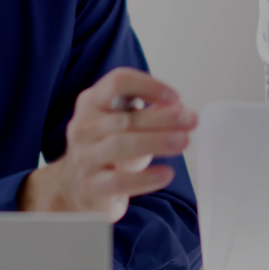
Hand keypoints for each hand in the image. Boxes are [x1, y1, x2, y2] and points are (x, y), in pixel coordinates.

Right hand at [20, 68, 193, 221]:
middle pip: (126, 117)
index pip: (118, 82)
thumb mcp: (123, 123)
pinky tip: (167, 173)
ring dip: (158, 141)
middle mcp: (84, 127)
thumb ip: (148, 112)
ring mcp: (84, 157)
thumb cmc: (107, 148)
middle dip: (164, 117)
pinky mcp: (90, 186)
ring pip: (121, 145)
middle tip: (191, 120)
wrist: (76, 186)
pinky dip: (146, 177)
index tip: (175, 97)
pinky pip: (120, 181)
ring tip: (184, 141)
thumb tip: (181, 110)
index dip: (148, 86)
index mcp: (92, 102)